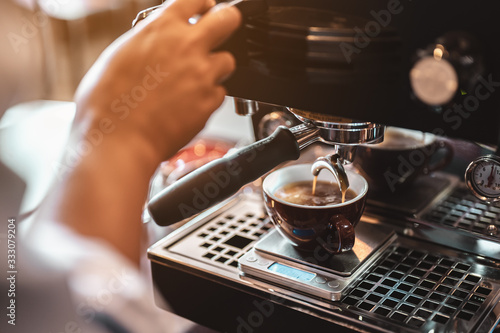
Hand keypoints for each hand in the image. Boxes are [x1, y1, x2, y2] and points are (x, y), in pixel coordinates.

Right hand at [75, 0, 241, 161]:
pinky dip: (208, 98)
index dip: (203, 5)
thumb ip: (148, 42)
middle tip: (219, 35)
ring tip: (196, 82)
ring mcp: (202, 74)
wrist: (117, 139)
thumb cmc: (107, 103)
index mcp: (161, 27)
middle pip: (229, 19)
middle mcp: (187, 45)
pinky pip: (220, 93)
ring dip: (216, 68)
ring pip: (228, 61)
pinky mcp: (210, 102)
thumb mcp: (119, 55)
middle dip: (226, 23)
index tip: (204, 10)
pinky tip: (189, 105)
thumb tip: (158, 41)